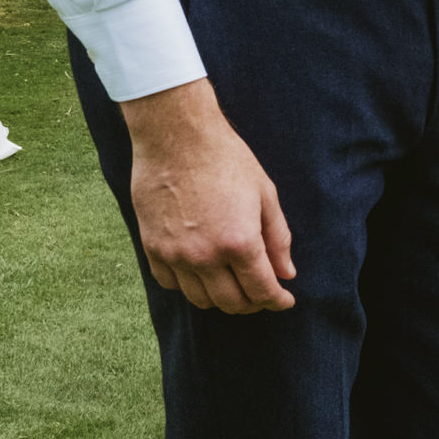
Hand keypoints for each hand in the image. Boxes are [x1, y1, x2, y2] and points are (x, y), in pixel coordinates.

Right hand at [123, 78, 295, 314]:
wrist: (176, 135)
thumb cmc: (225, 158)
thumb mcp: (264, 194)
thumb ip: (277, 238)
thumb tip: (286, 274)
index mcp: (239, 242)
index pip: (262, 290)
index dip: (278, 301)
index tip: (284, 301)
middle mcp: (205, 256)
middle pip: (231, 303)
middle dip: (252, 303)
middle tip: (260, 293)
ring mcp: (175, 254)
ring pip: (200, 299)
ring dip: (220, 298)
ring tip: (232, 284)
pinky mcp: (152, 247)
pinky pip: (171, 283)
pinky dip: (188, 285)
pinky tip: (200, 272)